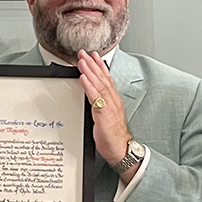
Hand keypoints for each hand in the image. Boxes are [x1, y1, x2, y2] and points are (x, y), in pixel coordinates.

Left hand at [75, 50, 132, 169]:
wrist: (120, 149)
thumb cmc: (112, 135)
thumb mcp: (105, 116)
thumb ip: (100, 104)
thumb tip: (91, 97)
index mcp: (113, 100)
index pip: (106, 79)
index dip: (100, 67)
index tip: (93, 56)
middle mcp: (113, 100)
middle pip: (102, 78)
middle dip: (92, 64)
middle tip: (83, 53)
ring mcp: (110, 106)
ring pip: (99, 85)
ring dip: (89, 71)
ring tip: (81, 61)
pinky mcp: (104, 114)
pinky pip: (96, 98)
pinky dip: (89, 86)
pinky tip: (83, 78)